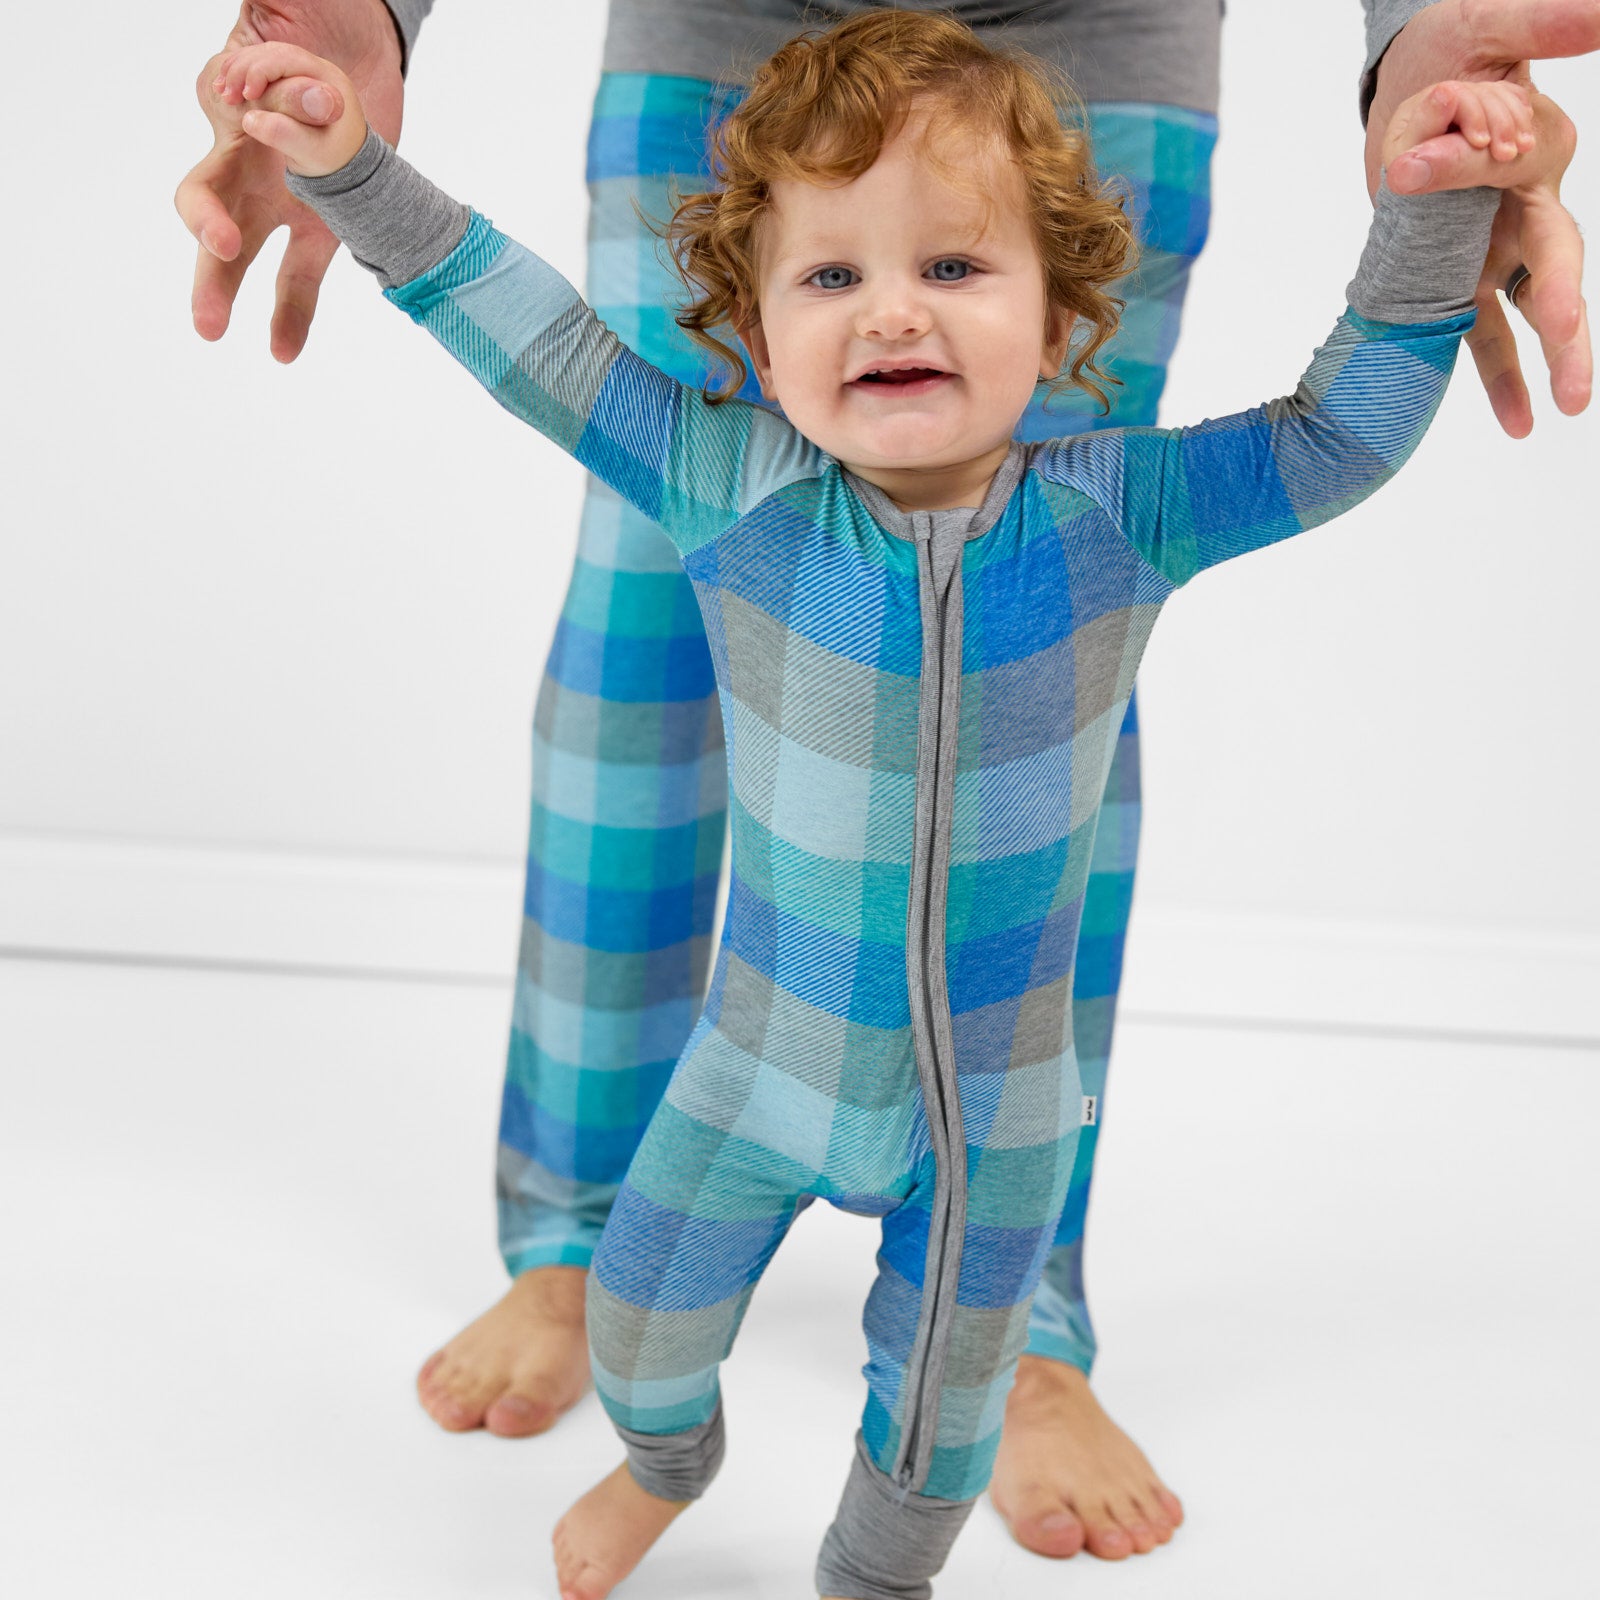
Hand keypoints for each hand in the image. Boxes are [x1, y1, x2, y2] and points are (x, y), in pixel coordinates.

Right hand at [174, 1, 403, 361]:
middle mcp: (247, 162)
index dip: (209, 205)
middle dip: (207, 267)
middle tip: (207, 317)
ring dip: (226, 291)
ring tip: (213, 332)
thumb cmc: (312, 25)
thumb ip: (282, 57)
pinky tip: (282, 350)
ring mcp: (279, 196)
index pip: (204, 167)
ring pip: (245, 251)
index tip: (225, 238)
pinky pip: (300, 274)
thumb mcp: (284, 26)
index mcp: (234, 117)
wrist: (357, 44)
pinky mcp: (322, 221)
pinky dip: (291, 314)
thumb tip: (304, 103)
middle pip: (211, 212)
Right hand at [216, 43, 368, 176]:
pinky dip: (241, 74)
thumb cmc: (332, 163)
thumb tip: (250, 119)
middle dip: (243, 68)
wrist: (343, 168)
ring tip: (221, 92)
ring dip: (238, 69)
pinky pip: (261, 66)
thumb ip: (286, 136)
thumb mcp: (312, 154)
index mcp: (328, 80)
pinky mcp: (290, 80)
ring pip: (263, 56)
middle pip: (272, 53)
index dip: (260, 71)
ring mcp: (303, 73)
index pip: (288, 59)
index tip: (243, 95)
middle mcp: (316, 69)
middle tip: (225, 94)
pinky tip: (225, 89)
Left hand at [1364, 0, 1599, 434]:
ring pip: (1530, 309)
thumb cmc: (1456, 50)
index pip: (1512, 165)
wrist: (1421, 80)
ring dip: (1546, 359)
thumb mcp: (1484, 27)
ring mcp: (1496, 249)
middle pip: (1558, 257)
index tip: (1408, 164)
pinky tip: (1518, 425)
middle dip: (1564, 301)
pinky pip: (1482, 335)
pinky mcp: (1459, 277)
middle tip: (1568, 336)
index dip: (1462, 165)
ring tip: (1564, 407)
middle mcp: (1527, 207)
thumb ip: (1536, 25)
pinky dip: (1500, 380)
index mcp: (1540, 147)